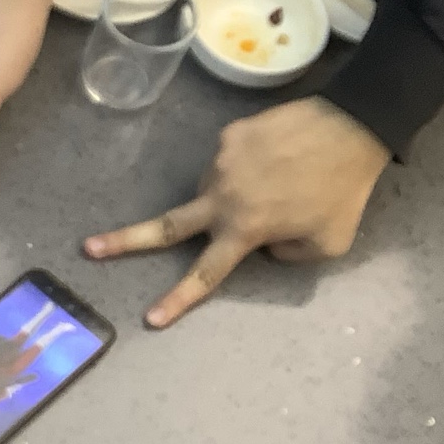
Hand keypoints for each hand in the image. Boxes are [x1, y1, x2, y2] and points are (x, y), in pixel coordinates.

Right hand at [83, 97, 389, 326]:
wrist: (354, 124)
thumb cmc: (343, 190)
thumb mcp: (327, 243)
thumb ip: (285, 256)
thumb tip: (259, 244)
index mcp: (245, 229)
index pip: (205, 274)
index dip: (177, 299)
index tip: (149, 318)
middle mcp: (223, 197)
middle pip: (164, 226)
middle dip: (124, 241)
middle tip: (89, 247)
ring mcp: (221, 162)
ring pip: (214, 189)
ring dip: (231, 194)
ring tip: (273, 182)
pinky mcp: (230, 135)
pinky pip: (230, 159)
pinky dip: (246, 165)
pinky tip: (274, 158)